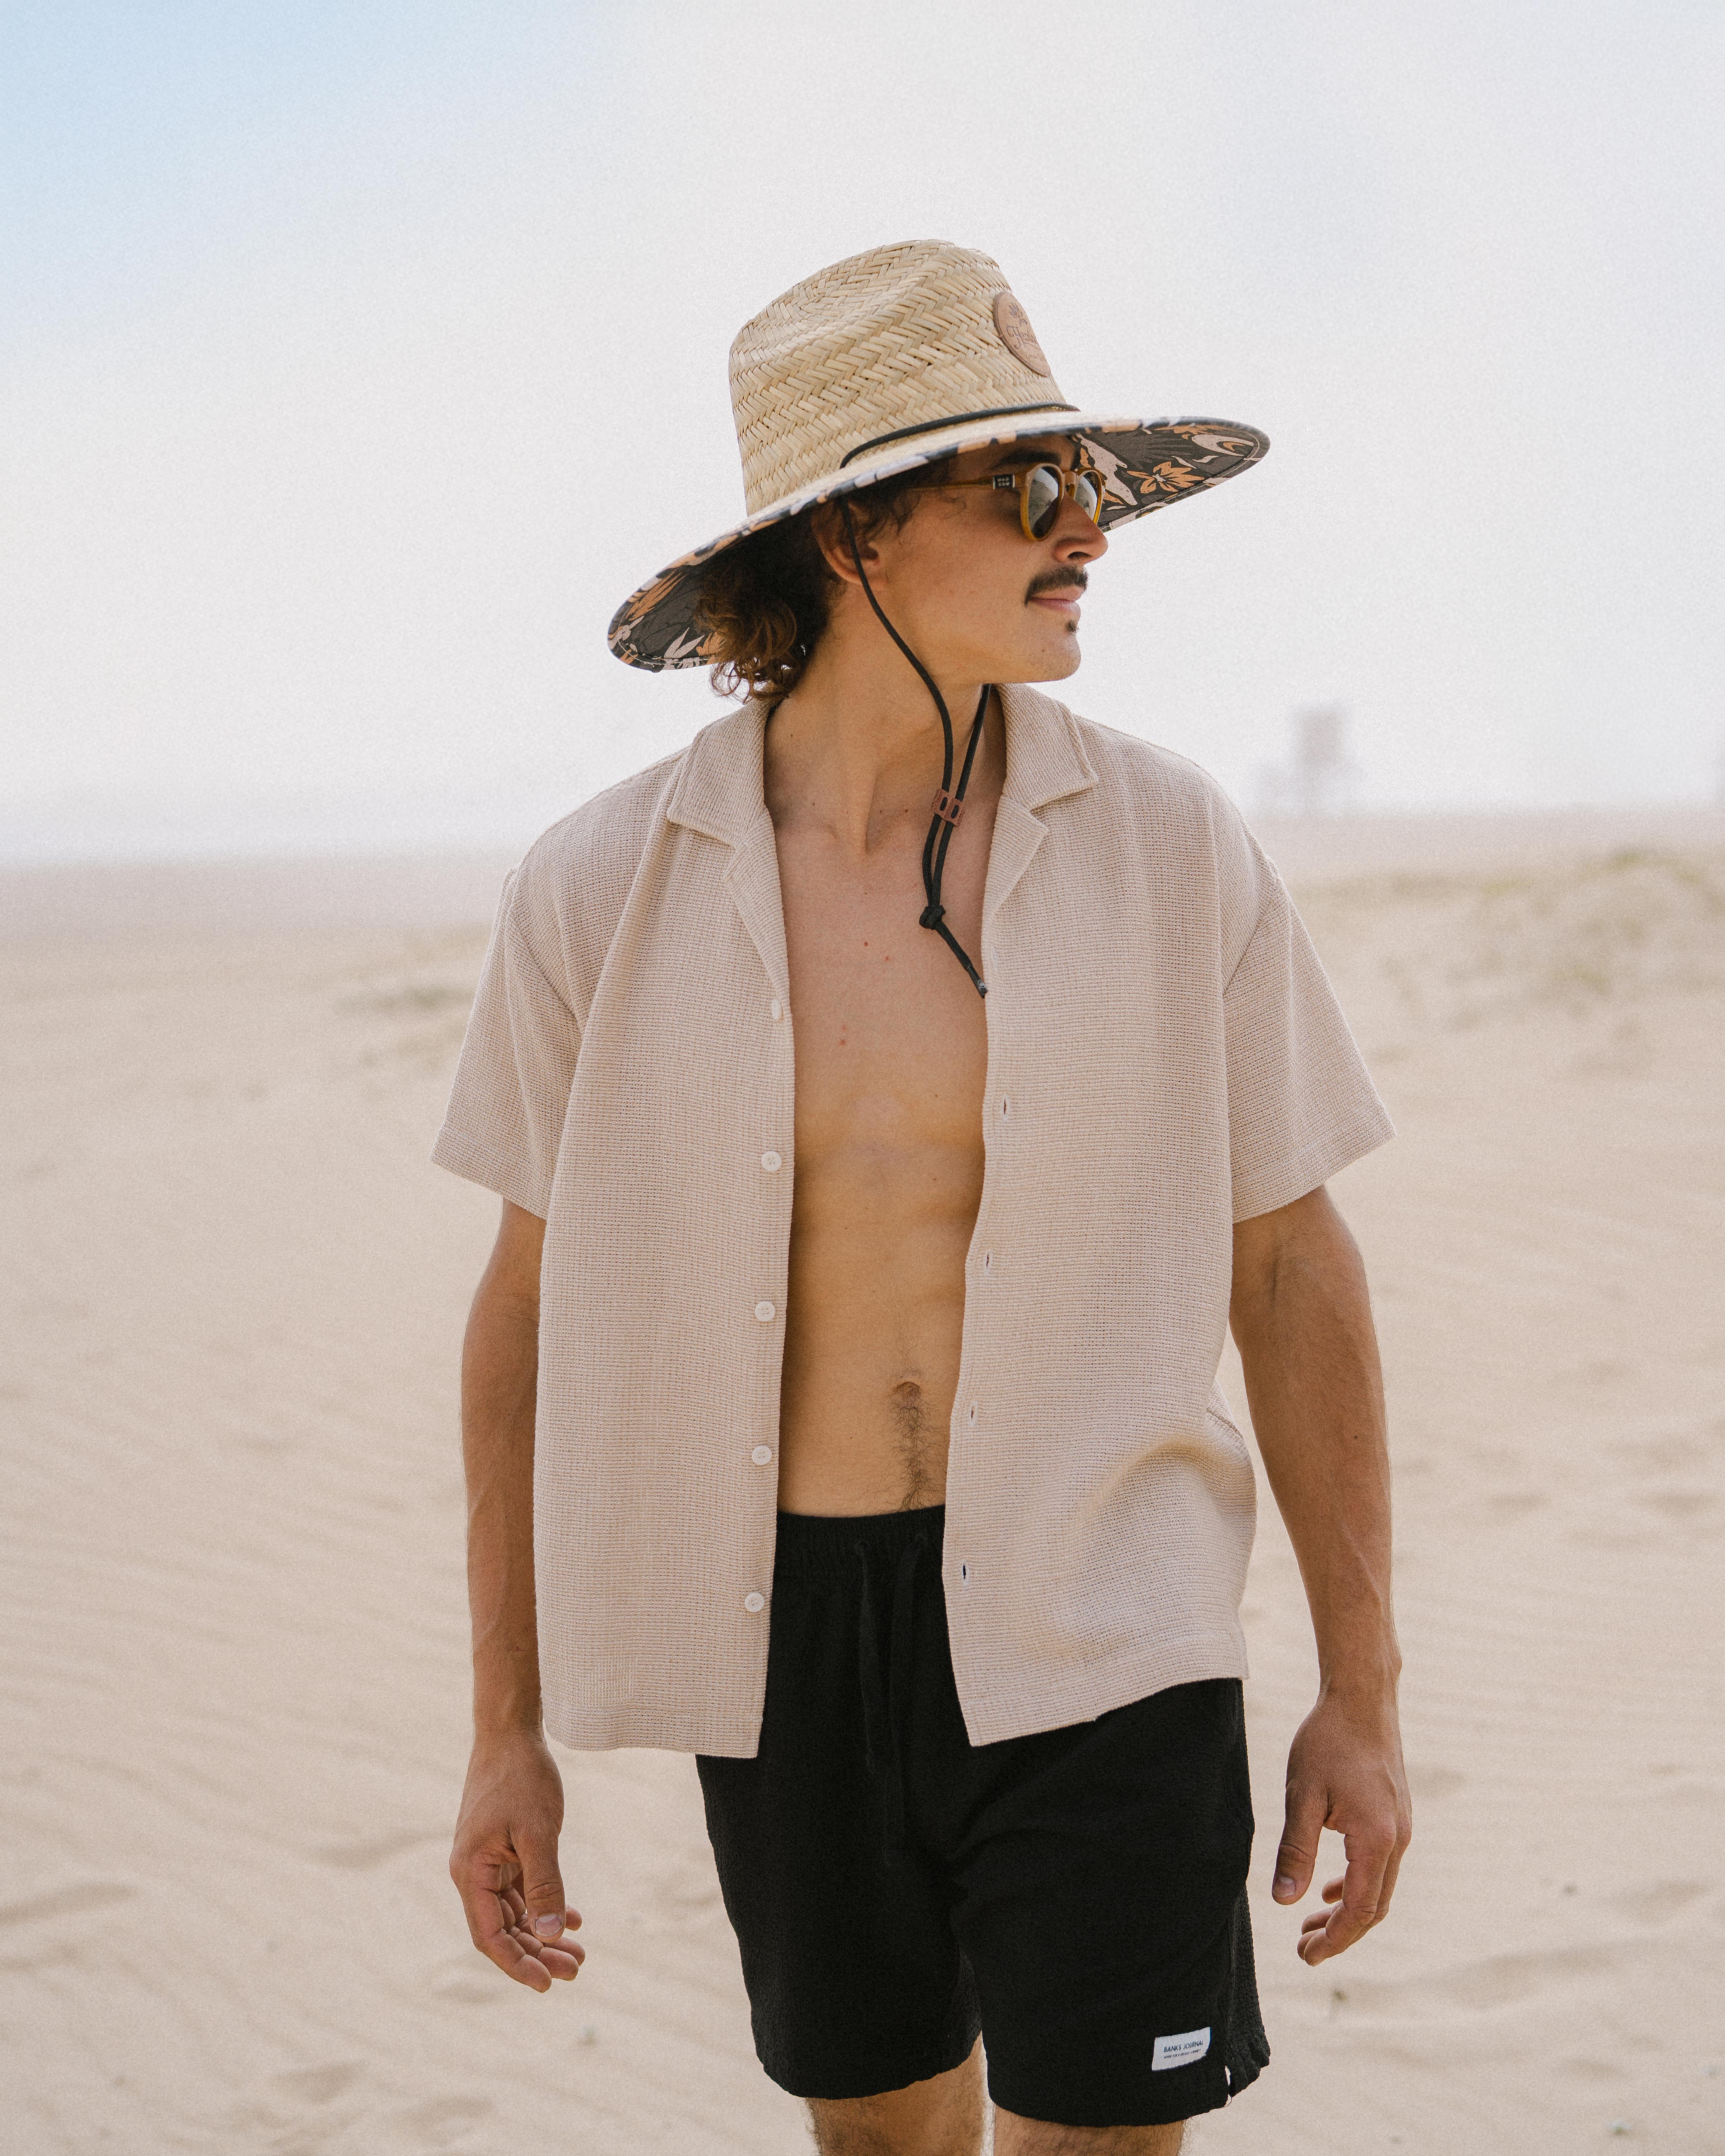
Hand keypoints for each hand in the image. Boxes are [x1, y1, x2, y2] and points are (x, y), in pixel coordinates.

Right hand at [449, 1727, 583, 1991]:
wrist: (511, 1734)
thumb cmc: (521, 1778)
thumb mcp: (537, 1832)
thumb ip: (544, 1884)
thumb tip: (550, 1933)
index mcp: (471, 1872)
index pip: (490, 1936)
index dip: (517, 1964)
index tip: (547, 1985)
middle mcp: (474, 1873)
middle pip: (504, 1930)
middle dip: (537, 1954)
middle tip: (576, 1970)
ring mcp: (487, 1862)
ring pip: (515, 1913)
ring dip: (544, 1933)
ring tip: (579, 1954)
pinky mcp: (502, 1850)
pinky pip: (522, 1890)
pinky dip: (545, 1905)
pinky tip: (573, 1919)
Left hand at [1272, 1683, 1410, 1965]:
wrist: (1362, 1699)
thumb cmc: (1328, 1741)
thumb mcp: (1302, 1796)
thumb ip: (1295, 1851)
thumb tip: (1283, 1900)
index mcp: (1375, 1840)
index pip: (1358, 1911)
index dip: (1333, 1940)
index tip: (1306, 1956)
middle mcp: (1397, 1840)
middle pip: (1373, 1908)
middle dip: (1340, 1933)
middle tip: (1303, 1948)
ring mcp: (1400, 1828)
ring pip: (1378, 1888)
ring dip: (1347, 1910)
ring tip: (1311, 1923)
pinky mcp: (1395, 1815)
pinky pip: (1380, 1865)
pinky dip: (1356, 1884)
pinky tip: (1329, 1887)